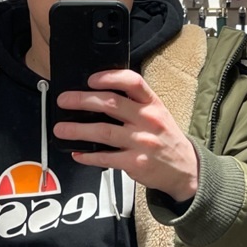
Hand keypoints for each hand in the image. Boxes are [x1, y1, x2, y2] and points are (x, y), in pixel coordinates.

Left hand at [53, 70, 199, 201]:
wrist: (186, 169)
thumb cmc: (166, 139)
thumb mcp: (158, 114)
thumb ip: (134, 104)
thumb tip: (98, 98)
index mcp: (152, 104)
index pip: (132, 82)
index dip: (110, 77)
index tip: (91, 79)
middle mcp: (147, 120)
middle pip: (111, 105)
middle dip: (82, 101)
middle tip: (64, 101)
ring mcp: (141, 142)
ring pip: (103, 132)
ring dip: (77, 130)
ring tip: (61, 129)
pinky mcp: (135, 163)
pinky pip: (106, 158)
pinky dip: (88, 156)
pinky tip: (77, 153)